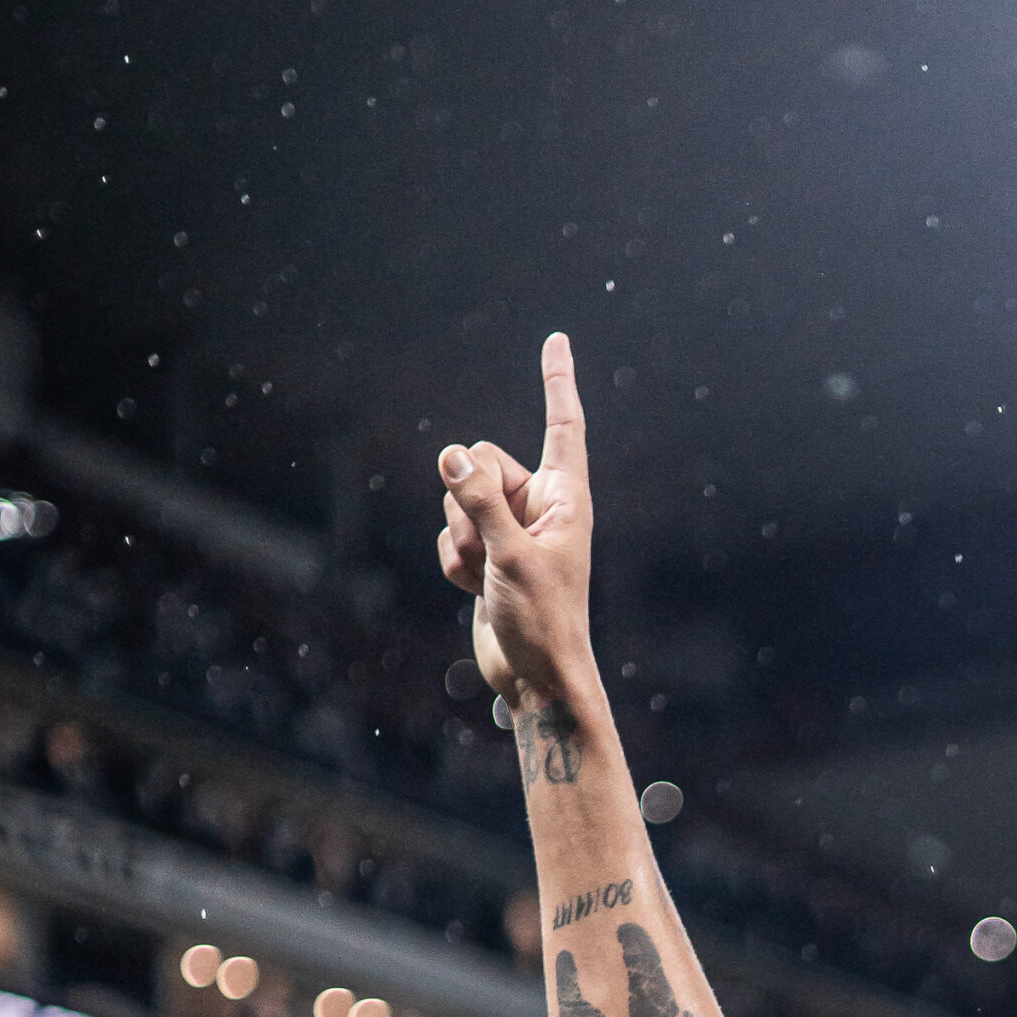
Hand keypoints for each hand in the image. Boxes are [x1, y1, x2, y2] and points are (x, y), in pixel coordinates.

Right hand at [436, 333, 593, 703]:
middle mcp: (540, 506)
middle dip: (469, 500)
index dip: (557, 382)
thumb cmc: (543, 621)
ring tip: (489, 576)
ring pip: (458, 497)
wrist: (536, 677)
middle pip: (482, 460)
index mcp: (565, 497)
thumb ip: (479, 501)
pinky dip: (455, 561)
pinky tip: (478, 589)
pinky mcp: (488, 553)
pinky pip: (450, 533)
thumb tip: (451, 452)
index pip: (562, 425)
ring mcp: (511, 529)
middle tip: (491, 548)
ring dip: (461, 538)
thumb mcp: (510, 556)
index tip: (556, 339)